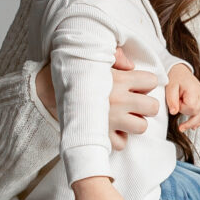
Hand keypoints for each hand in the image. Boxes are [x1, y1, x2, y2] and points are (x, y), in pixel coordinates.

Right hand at [33, 51, 162, 140]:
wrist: (46, 92)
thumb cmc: (74, 73)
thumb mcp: (93, 59)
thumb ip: (116, 56)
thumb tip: (132, 65)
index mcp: (119, 79)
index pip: (152, 80)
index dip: (145, 83)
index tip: (135, 84)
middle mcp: (118, 100)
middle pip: (153, 107)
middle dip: (146, 106)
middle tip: (134, 103)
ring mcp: (112, 120)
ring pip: (141, 127)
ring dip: (134, 123)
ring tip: (123, 117)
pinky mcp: (102, 136)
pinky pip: (123, 144)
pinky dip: (118, 139)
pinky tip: (110, 129)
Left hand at [165, 64, 199, 127]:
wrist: (180, 71)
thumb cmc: (175, 77)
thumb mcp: (170, 86)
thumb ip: (172, 99)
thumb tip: (174, 112)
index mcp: (194, 91)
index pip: (191, 107)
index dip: (182, 108)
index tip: (175, 104)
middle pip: (198, 113)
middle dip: (187, 116)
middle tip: (176, 116)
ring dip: (193, 123)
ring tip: (182, 128)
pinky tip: (194, 126)